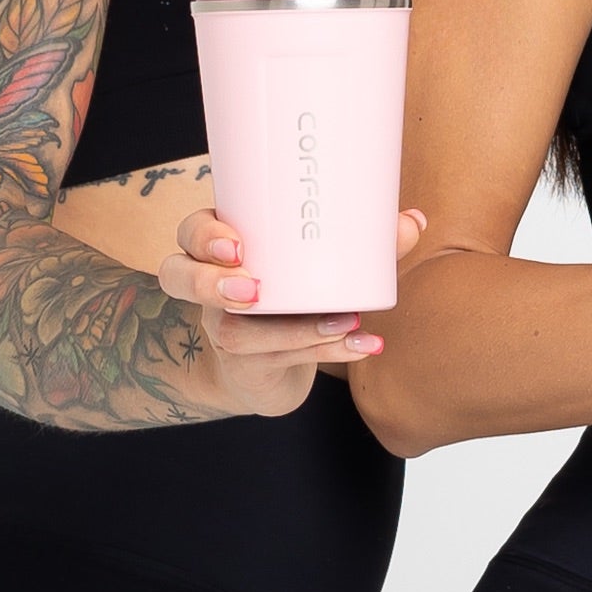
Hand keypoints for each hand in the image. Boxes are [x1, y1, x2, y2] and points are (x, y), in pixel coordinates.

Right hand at [158, 203, 427, 411]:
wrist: (268, 371)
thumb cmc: (293, 301)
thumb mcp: (320, 268)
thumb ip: (366, 245)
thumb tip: (413, 220)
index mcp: (221, 251)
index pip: (190, 232)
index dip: (203, 237)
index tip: (236, 244)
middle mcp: (210, 290)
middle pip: (179, 277)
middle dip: (210, 282)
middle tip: (254, 288)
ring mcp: (223, 330)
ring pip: (233, 329)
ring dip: (293, 326)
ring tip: (344, 319)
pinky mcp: (246, 367)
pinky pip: (279, 359)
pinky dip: (329, 350)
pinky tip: (365, 344)